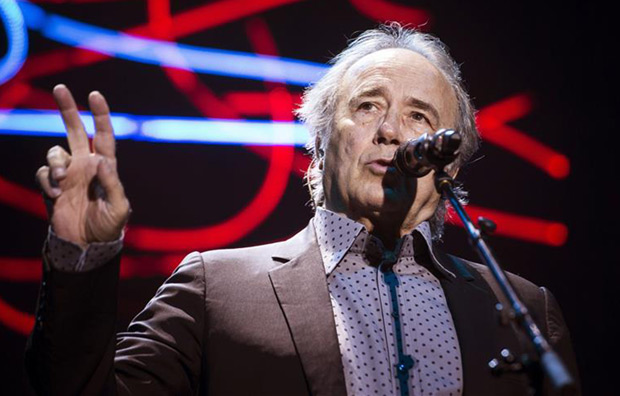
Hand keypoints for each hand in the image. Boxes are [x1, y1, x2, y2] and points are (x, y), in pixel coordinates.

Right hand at [36, 85, 129, 247]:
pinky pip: (43, 173)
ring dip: (56, 163)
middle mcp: (86, 166)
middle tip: (60, 89)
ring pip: (54, 152)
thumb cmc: (108, 226)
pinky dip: (47, 181)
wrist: (87, 245)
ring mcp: (69, 175)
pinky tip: (56, 194)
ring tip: (62, 182)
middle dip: (68, 109)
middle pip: (75, 131)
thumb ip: (112, 183)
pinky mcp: (53, 187)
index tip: (95, 95)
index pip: (103, 135)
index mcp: (105, 167)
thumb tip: (101, 160)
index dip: (100, 115)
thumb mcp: (119, 207)